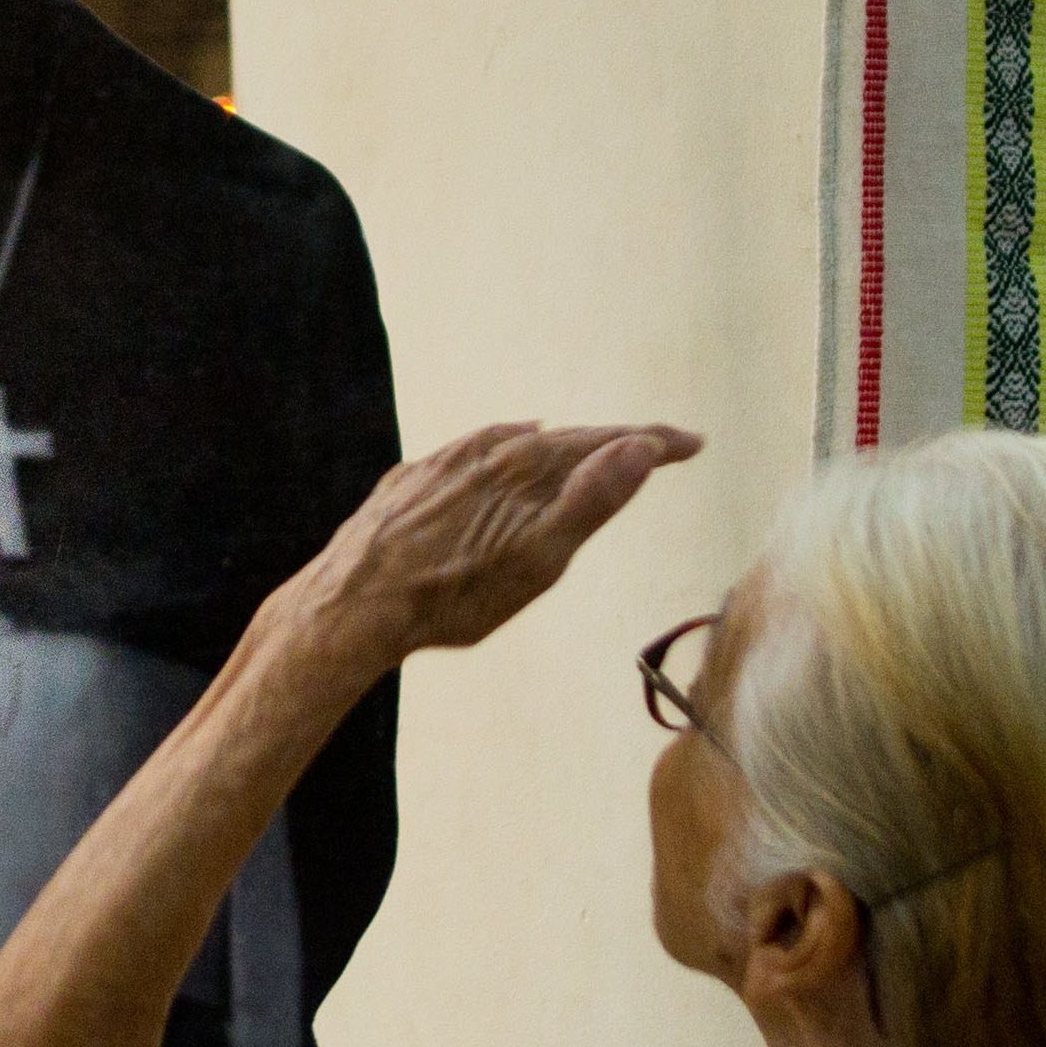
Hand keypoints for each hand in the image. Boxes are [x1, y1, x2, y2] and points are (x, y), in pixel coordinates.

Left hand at [297, 422, 703, 670]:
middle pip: (567, 440)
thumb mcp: (537, 560)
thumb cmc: (451, 595)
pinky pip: (474, 453)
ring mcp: (446, 463)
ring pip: (517, 443)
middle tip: (654, 445)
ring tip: (587, 446)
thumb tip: (639, 448)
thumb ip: (590, 501)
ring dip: (561, 446)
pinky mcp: (413, 482)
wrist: (353, 606)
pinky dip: (505, 450)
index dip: (654, 445)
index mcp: (526, 466)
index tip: (692, 444)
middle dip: (615, 442)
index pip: (607, 445)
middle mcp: (488, 451)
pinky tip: (501, 454)